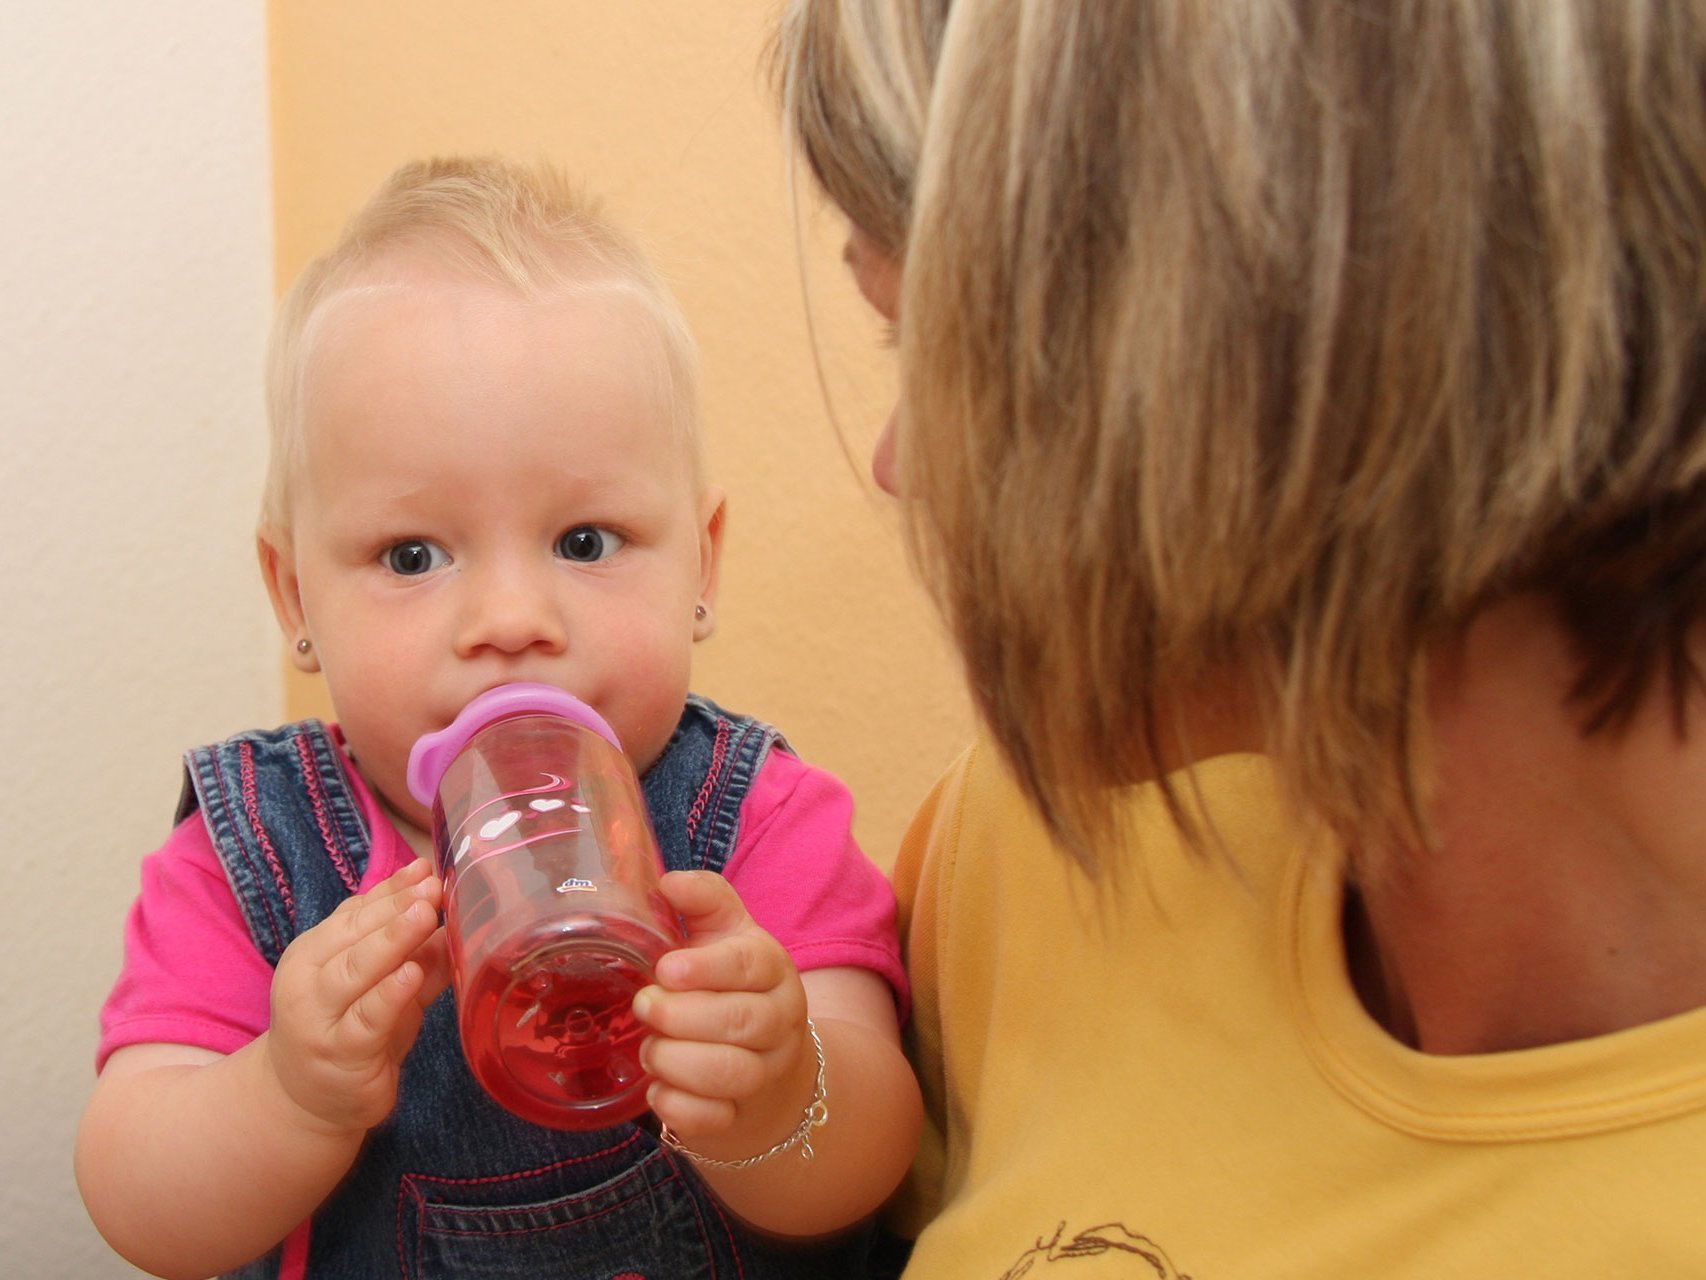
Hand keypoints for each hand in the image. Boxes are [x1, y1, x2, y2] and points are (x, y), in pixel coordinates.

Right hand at [262, 859, 448, 1135]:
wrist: (304, 1102)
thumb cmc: (347, 1030)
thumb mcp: (377, 983)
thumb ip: (409, 947)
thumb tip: (446, 902)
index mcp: (314, 953)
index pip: (355, 913)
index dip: (392, 890)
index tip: (426, 868)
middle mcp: (309, 981)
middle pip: (355, 935)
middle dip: (397, 908)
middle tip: (433, 886)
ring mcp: (321, 1019)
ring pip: (355, 971)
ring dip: (392, 941)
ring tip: (426, 915)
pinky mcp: (341, 1054)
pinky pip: (368, 1019)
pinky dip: (390, 995)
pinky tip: (412, 973)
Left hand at [633, 871, 815, 1151]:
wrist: (764, 1062)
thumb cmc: (728, 986)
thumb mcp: (723, 935)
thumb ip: (702, 900)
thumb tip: (668, 881)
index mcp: (773, 969)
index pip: (751, 964)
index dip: (705, 967)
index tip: (664, 969)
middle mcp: (779, 1020)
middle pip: (740, 1021)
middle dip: (679, 1016)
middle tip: (643, 1007)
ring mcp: (766, 1072)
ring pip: (729, 1073)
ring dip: (675, 1061)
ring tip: (650, 1048)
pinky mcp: (742, 1115)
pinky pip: (713, 1119)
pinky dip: (676, 1106)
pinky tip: (658, 1089)